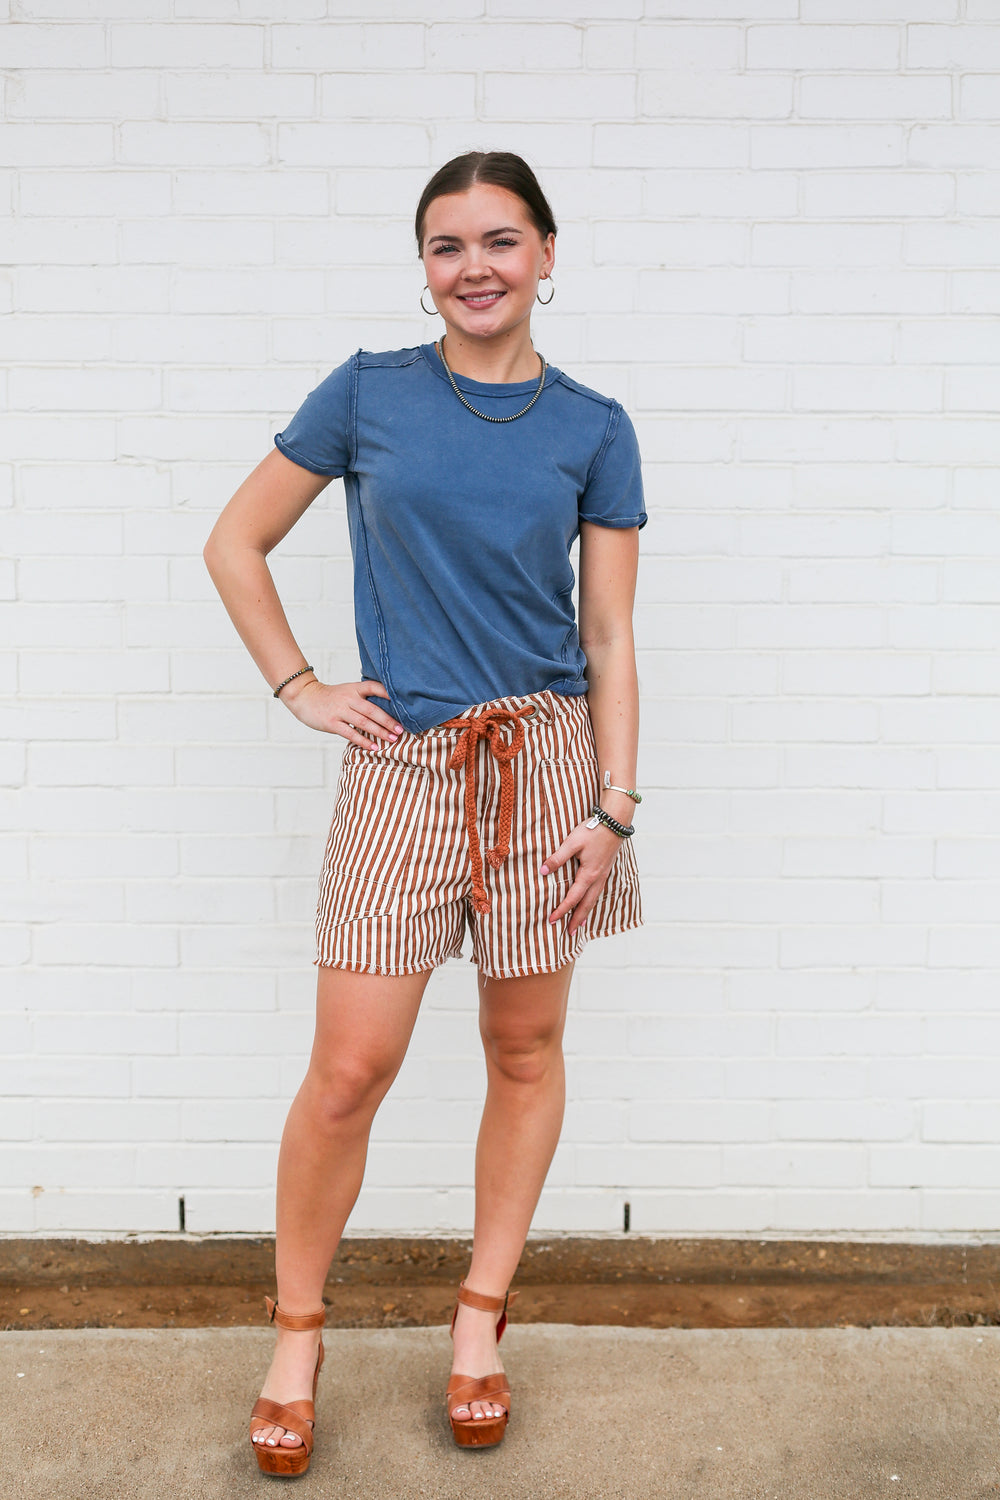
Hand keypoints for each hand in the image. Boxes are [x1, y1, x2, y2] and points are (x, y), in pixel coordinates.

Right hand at [280, 677, 403, 748]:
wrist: (305, 697)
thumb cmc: (330, 697)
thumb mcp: (347, 691)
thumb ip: (363, 698)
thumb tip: (388, 708)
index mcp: (354, 688)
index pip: (374, 687)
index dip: (389, 693)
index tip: (404, 703)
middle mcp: (348, 698)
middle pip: (372, 710)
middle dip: (389, 721)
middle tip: (401, 729)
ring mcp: (339, 710)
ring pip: (364, 722)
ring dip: (380, 732)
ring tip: (393, 739)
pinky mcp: (331, 723)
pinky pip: (350, 733)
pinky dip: (364, 741)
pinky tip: (374, 747)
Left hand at [540, 820, 623, 934]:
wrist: (615, 821)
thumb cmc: (593, 830)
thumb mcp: (572, 842)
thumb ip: (558, 858)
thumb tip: (543, 871)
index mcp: (588, 874)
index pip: (573, 898)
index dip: (562, 910)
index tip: (552, 920)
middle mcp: (598, 878)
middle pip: (586, 904)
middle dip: (577, 919)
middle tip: (569, 933)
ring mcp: (604, 874)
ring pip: (594, 899)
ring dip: (586, 913)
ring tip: (580, 924)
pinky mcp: (606, 869)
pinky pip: (598, 891)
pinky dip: (592, 901)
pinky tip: (590, 901)